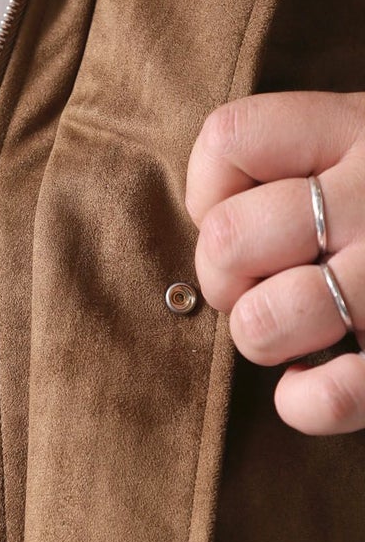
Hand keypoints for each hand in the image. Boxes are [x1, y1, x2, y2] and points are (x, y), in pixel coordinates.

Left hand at [186, 91, 364, 435]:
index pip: (230, 138)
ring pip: (265, 322)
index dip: (209, 186)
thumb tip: (217, 218)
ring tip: (301, 332)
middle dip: (223, 277)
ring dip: (262, 339)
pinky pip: (331, 398)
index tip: (235, 207)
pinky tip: (319, 386)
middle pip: (228, 240)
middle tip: (261, 284)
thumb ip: (318, 152)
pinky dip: (308, 403)